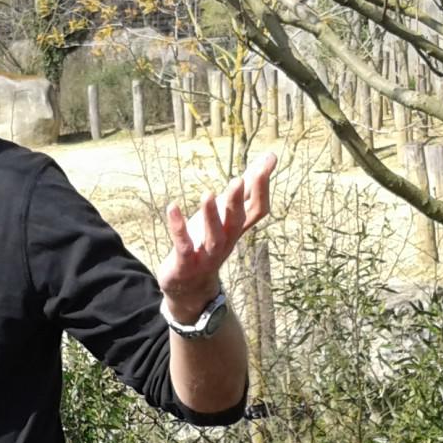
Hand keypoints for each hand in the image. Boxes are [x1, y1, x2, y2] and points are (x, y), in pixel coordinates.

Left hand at [157, 153, 276, 320]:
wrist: (189, 286)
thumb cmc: (207, 241)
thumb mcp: (226, 214)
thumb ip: (246, 188)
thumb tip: (271, 157)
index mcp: (236, 229)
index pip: (257, 210)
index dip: (262, 189)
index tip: (265, 164)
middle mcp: (226, 242)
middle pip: (237, 222)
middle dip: (237, 202)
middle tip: (238, 180)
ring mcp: (206, 255)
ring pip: (214, 237)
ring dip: (211, 216)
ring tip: (208, 193)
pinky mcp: (185, 263)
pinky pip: (183, 245)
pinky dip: (178, 227)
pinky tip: (172, 207)